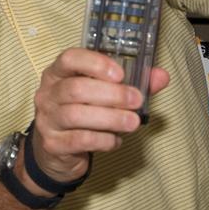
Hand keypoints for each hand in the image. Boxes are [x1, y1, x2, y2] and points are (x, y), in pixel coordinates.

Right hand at [31, 48, 170, 181]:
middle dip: (111, 94)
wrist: (58, 151)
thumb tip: (161, 76)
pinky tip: (116, 139)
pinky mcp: (52, 144)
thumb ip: (132, 83)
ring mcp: (47, 119)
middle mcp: (48, 94)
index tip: (120, 74)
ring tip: (133, 122)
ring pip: (75, 115)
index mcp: (59, 73)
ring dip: (110, 118)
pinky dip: (102, 140)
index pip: (69, 59)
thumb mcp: (103, 94)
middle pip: (75, 89)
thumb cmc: (83, 113)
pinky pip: (79, 140)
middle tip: (136, 100)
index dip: (95, 64)